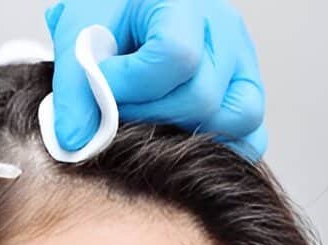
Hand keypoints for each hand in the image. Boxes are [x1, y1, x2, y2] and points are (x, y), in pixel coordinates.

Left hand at [45, 0, 266, 159]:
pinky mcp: (246, 94)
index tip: (100, 84)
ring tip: (146, 121)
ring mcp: (242, 63)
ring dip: (183, 134)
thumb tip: (76, 140)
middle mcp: (224, 31)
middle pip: (201, 96)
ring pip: (236, 118)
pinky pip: (252, 135)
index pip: (175, 55)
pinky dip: (218, 147)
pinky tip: (178, 140)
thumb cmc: (109, 16)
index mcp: (185, 3)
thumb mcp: (80, 32)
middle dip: (149, 115)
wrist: (127, 13)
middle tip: (116, 110)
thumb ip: (75, 84)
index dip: (131, 84)